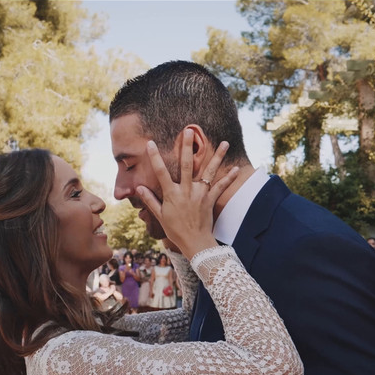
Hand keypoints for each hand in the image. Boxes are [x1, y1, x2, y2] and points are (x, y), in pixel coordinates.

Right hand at [136, 130, 237, 258]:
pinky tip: (235, 168)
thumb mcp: (160, 216)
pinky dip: (229, 178)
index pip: (160, 172)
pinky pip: (221, 187)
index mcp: (172, 194)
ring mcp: (200, 194)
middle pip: (186, 165)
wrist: (195, 243)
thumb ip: (150, 200)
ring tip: (224, 143)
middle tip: (189, 131)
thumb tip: (138, 188)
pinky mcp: (210, 200)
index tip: (150, 143)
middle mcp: (186, 191)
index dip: (154, 157)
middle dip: (187, 147)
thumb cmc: (176, 231)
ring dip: (217, 157)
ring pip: (208, 172)